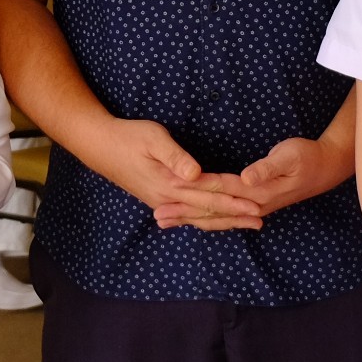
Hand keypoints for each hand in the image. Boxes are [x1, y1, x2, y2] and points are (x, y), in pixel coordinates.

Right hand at [76, 119, 255, 228]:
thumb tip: (196, 173)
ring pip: (199, 217)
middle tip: (261, 220)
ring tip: (246, 224)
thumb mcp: (153, 138)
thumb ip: (176, 156)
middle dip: (236, 215)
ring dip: (224, 221)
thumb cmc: (129, 136)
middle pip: (209, 210)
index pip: (210, 192)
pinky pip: (189, 215)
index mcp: (171, 183)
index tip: (257, 202)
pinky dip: (206, 220)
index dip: (235, 197)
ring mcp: (163, 202)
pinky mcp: (160, 200)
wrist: (100, 146)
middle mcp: (168, 198)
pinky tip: (216, 222)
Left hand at [153, 134, 350, 231]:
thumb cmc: (306, 157)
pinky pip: (222, 215)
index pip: (219, 190)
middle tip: (156, 216)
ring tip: (164, 222)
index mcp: (256, 192)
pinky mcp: (252, 205)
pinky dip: (204, 217)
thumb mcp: (289, 157)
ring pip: (215, 216)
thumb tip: (246, 178)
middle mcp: (252, 205)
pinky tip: (191, 219)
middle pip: (212, 210)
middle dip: (183, 212)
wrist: (325, 169)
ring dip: (189, 218)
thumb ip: (268, 168)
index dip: (194, 189)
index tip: (170, 189)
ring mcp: (252, 208)